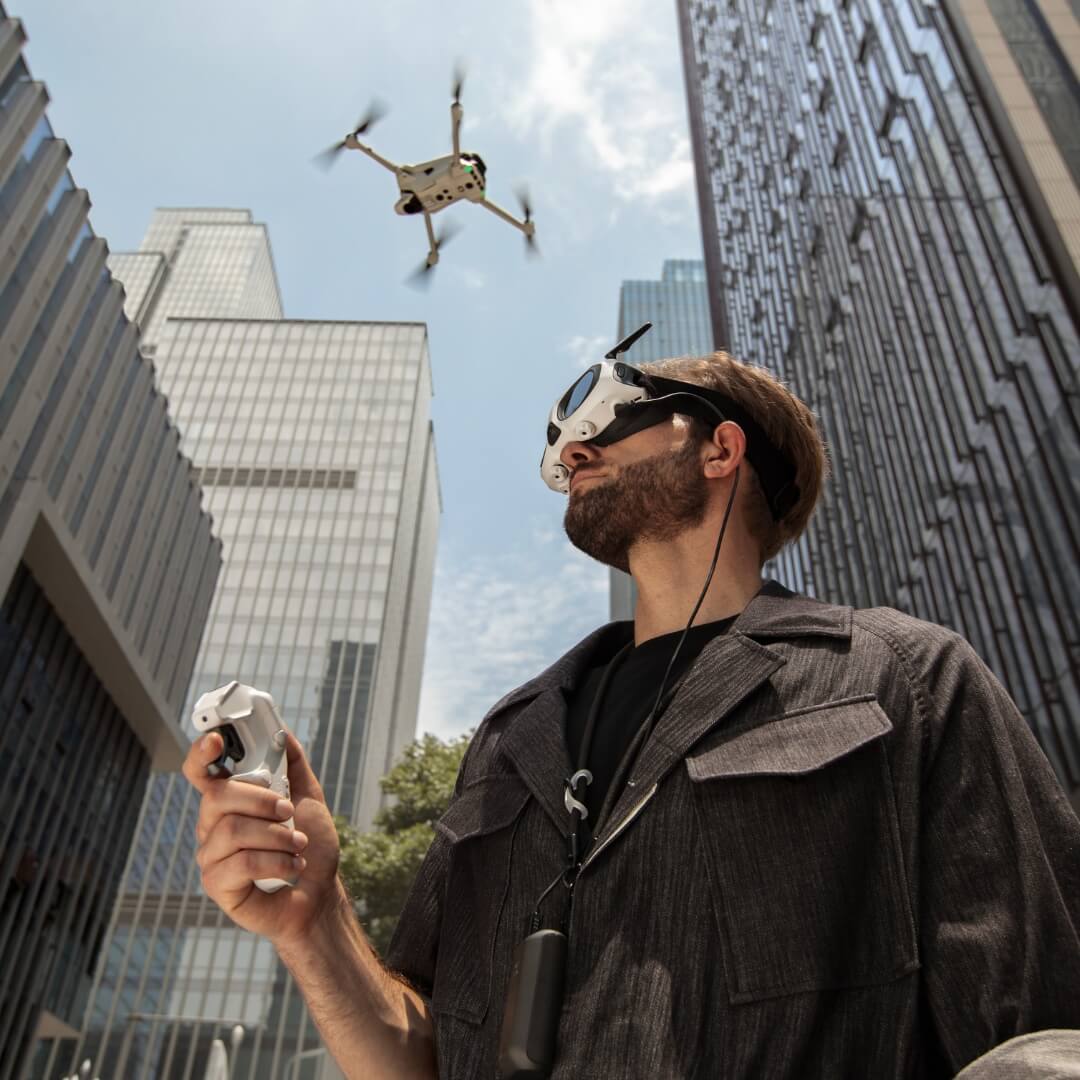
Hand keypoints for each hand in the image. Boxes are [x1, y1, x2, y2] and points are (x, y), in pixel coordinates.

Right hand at [183, 729, 342, 947]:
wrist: (319, 893)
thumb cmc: (310, 846)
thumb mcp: (308, 797)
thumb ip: (293, 764)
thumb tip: (284, 732)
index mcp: (230, 799)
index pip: (201, 771)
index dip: (201, 753)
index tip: (216, 739)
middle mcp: (212, 824)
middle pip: (218, 796)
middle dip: (262, 801)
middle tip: (290, 813)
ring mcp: (211, 854)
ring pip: (233, 831)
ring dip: (277, 836)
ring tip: (299, 846)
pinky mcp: (216, 884)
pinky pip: (241, 863)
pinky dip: (276, 862)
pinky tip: (292, 867)